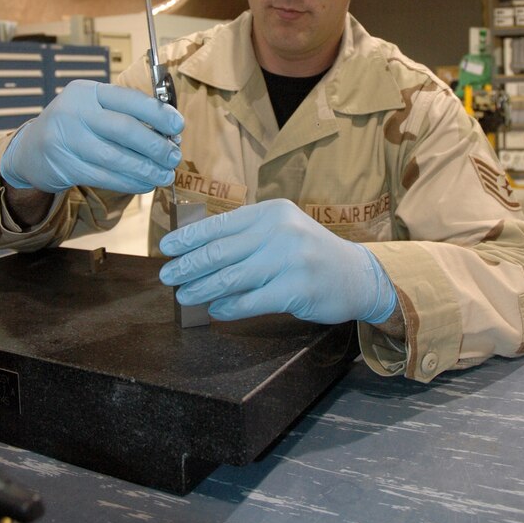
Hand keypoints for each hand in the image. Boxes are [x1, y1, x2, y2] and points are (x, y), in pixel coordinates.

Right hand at [0, 80, 183, 193]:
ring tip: (165, 174)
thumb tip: (170, 133)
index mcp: (88, 91)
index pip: (129, 99)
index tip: (178, 126)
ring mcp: (68, 140)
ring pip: (117, 157)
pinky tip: (146, 184)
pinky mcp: (66, 166)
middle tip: (174, 156)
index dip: (158, 113)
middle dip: (156, 145)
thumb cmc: (76, 126)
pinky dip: (130, 182)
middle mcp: (75, 112)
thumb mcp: (94, 108)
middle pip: (125, 129)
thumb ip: (126, 115)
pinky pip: (106, 176)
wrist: (31, 148)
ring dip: (147, 169)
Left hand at [159, 199, 396, 323]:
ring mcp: (290, 260)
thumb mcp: (282, 230)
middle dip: (188, 264)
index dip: (189, 237)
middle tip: (166, 276)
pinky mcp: (296, 289)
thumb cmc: (310, 252)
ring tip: (183, 296)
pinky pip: (250, 301)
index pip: (220, 224)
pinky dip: (228, 307)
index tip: (166, 247)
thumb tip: (198, 251)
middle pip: (221, 251)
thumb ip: (248, 235)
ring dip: (201, 288)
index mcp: (271, 212)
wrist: (357, 275)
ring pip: (231, 277)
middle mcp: (280, 231)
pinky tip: (215, 310)